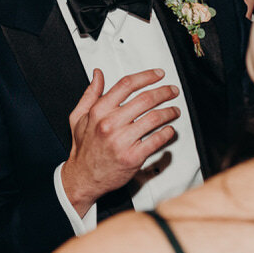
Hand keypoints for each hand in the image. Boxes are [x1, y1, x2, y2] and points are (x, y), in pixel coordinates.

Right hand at [60, 69, 179, 214]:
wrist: (83, 177)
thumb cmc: (84, 148)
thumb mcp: (78, 117)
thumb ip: (90, 94)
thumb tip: (98, 74)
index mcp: (99, 111)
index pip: (126, 85)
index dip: (146, 76)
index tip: (158, 74)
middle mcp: (110, 124)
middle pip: (145, 99)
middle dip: (164, 92)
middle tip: (172, 91)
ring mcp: (122, 141)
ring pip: (154, 118)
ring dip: (169, 112)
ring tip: (174, 110)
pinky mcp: (133, 157)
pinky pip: (156, 140)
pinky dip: (167, 133)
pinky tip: (170, 130)